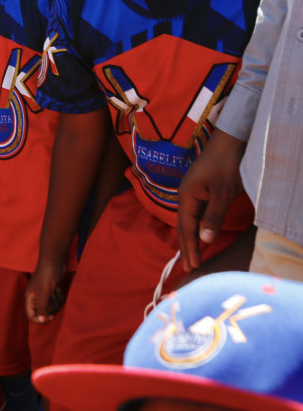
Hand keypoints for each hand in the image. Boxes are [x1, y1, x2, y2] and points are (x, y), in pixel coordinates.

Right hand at [25, 259, 65, 323]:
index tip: (50, 316)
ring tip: (55, 291)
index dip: (40, 319)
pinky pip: (58, 303)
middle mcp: (36, 299)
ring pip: (52, 309)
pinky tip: (58, 289)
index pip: (32, 316)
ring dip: (57, 302)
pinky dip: (60, 298)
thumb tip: (41, 320)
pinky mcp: (52, 293)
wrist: (54, 262)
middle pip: (44, 314)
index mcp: (30, 299)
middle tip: (52, 298)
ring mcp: (45, 296)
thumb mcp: (43, 293)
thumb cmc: (46, 276)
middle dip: (51, 308)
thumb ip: (42, 308)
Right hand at [177, 129, 247, 270]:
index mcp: (186, 198)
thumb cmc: (225, 167)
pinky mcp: (197, 189)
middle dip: (186, 247)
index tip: (193, 266)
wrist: (228, 142)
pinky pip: (194, 213)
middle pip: (183, 227)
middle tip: (189, 268)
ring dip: (190, 238)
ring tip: (192, 255)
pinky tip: (199, 233)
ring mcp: (190, 192)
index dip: (190, 248)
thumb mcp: (223, 194)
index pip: (186, 229)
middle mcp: (184, 196)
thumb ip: (213, 217)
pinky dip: (195, 227)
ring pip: (187, 220)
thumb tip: (204, 239)